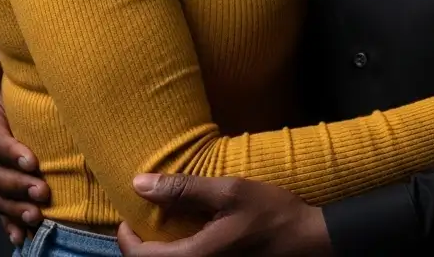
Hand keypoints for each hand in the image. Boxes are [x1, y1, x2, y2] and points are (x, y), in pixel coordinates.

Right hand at [0, 44, 48, 245]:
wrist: (33, 109)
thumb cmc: (26, 92)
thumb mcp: (16, 78)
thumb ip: (1, 69)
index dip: (9, 151)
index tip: (32, 159)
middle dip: (17, 185)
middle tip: (43, 191)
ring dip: (16, 208)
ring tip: (38, 216)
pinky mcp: (6, 190)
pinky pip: (4, 212)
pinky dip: (11, 225)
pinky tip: (22, 238)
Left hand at [118, 174, 331, 256]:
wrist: (307, 241)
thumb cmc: (270, 214)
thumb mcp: (229, 192)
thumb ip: (184, 189)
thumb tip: (140, 183)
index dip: (126, 239)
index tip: (126, 216)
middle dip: (141, 245)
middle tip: (143, 217)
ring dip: (160, 250)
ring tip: (164, 222)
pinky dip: (179, 251)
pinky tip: (188, 231)